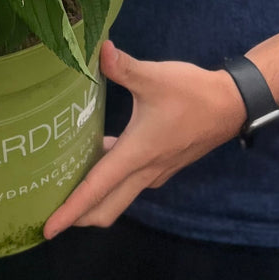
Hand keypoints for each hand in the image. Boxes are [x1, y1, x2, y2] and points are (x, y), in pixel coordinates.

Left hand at [43, 40, 244, 237]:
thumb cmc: (193, 94)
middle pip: (106, 207)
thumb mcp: (155, 77)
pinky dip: (109, 182)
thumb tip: (99, 49)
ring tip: (62, 184)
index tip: (48, 230)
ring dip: (94, 200)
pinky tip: (96, 155)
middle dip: (78, 215)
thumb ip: (123, 67)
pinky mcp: (162, 165)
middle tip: (47, 211)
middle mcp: (144, 172)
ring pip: (119, 197)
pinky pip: (129, 183)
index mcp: (137, 155)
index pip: (97, 190)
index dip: (71, 211)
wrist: (232, 104)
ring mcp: (155, 172)